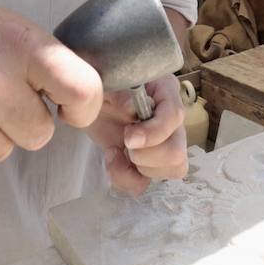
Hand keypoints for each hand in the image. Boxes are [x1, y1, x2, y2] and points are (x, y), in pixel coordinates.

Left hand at [85, 75, 186, 195]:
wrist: (86, 100)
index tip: (128, 138)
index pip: (175, 116)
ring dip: (140, 167)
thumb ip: (119, 92)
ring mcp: (163, 143)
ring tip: (116, 149)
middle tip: (124, 142)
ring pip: (171, 169)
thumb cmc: (101, 84)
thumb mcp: (105, 82)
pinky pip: (146, 183)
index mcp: (165, 91)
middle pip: (177, 152)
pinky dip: (126, 179)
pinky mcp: (145, 161)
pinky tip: (113, 158)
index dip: (155, 132)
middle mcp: (171, 119)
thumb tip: (132, 109)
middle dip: (146, 155)